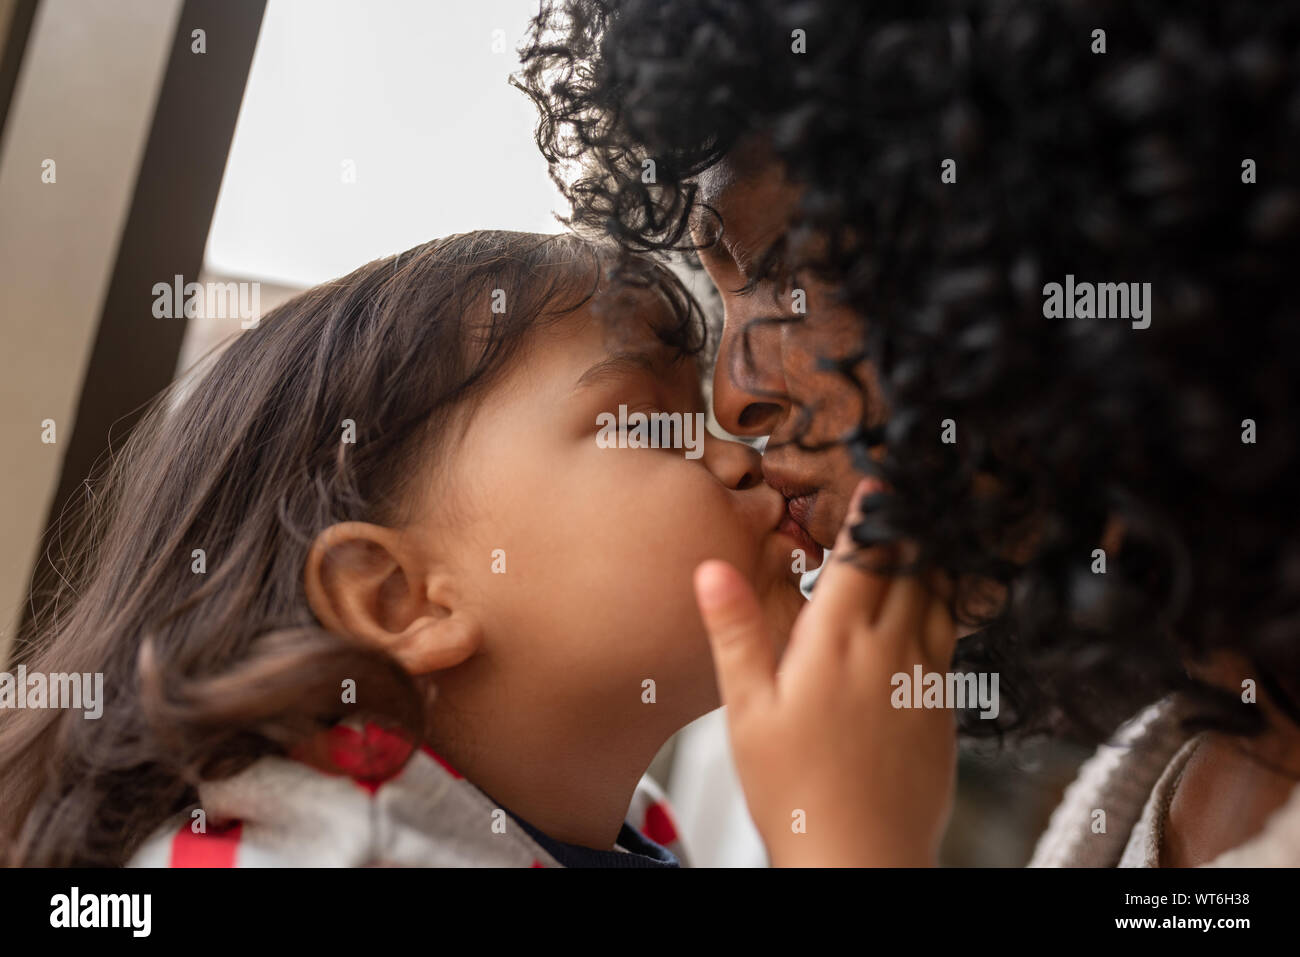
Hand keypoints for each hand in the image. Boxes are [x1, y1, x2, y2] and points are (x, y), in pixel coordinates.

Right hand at [693, 478, 958, 865]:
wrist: (861, 860)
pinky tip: (929, 614)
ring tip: (925, 540)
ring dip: (932, 564)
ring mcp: (925, 680)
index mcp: (837, 641)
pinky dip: (945, 610)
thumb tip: (713, 567)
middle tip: (906, 500)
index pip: (864, 554)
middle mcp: (891, 650)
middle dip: (908, 528)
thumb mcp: (746, 709)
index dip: (873, 512)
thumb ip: (736, 630)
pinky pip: (951, 642)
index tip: (880, 480)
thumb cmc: (792, 790)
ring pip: (941, 599)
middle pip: (912, 567)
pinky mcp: (944, 711)